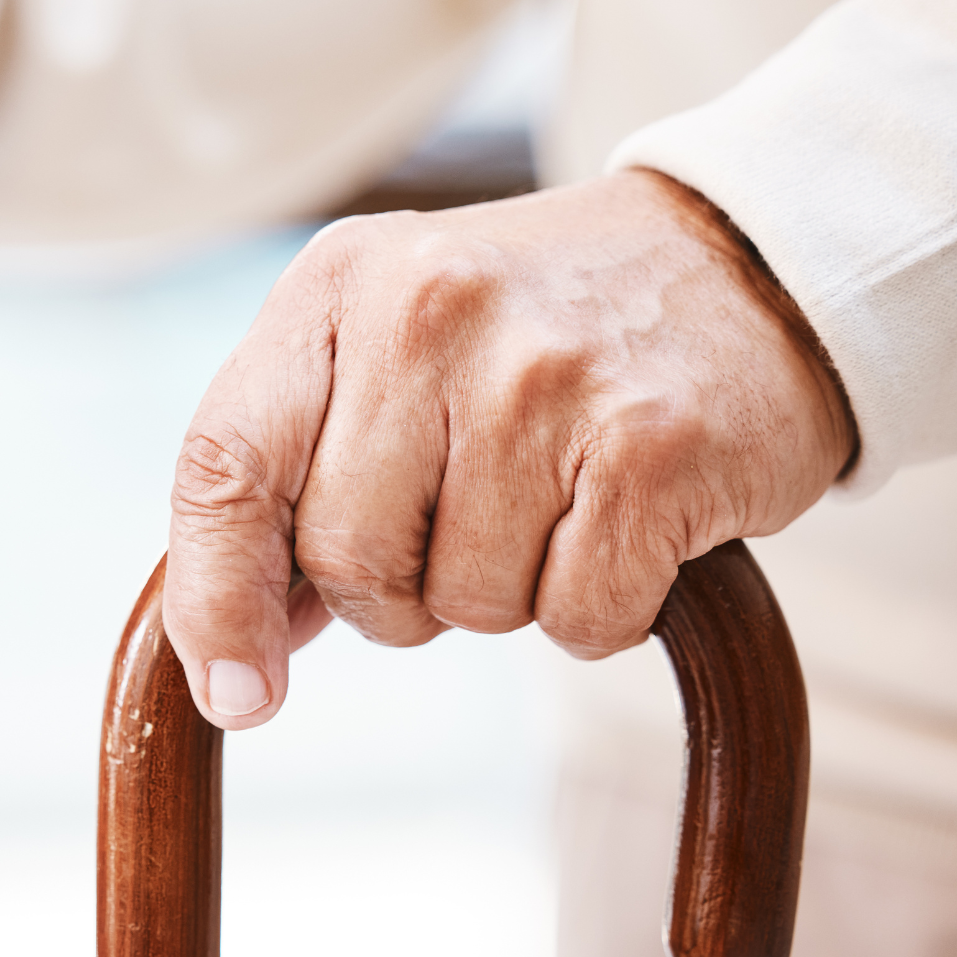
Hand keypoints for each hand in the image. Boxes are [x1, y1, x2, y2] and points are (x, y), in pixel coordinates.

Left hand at [162, 169, 855, 728]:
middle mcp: (427, 311)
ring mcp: (542, 374)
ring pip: (461, 603)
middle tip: (467, 525)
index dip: (213, 599)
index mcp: (337, 285)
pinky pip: (577, 620)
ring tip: (556, 496)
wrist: (742, 261)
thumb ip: (298, 472)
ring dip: (503, 594)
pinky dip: (600, 609)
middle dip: (395, 593)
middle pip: (345, 559)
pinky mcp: (654, 444)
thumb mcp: (388, 346)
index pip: (223, 464)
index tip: (237, 695)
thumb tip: (233, 647)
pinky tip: (627, 523)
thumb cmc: (534, 329)